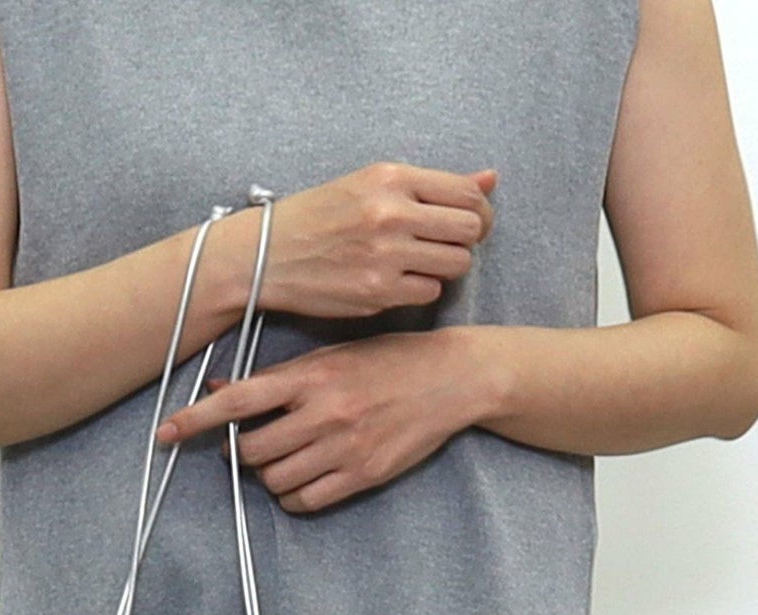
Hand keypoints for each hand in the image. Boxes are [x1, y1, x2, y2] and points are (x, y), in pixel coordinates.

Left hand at [155, 329, 484, 513]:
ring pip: (275, 480)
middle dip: (242, 452)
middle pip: (251, 451)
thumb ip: (279, 377)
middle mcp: (324, 413)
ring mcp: (344, 447)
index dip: (195, 419)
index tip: (165, 433)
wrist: (450, 378)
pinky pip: (306, 501)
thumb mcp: (330, 357)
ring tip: (284, 458)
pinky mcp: (363, 475)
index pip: (238, 400)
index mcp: (310, 376)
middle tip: (251, 443)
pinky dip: (293, 496)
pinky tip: (302, 479)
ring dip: (268, 474)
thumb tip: (222, 389)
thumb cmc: (387, 361)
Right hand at [242, 161, 497, 318]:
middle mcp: (391, 213)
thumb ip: (432, 185)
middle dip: (466, 239)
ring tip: (418, 262)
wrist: (266, 256)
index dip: (479, 210)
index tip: (469, 221)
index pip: (467, 194)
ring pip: (456, 264)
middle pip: (470, 230)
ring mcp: (385, 256)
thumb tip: (491, 179)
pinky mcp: (378, 293)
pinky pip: (428, 293)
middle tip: (445, 244)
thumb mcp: (370, 184)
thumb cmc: (317, 218)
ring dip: (445, 266)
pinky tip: (396, 280)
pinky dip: (420, 289)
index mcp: (390, 178)